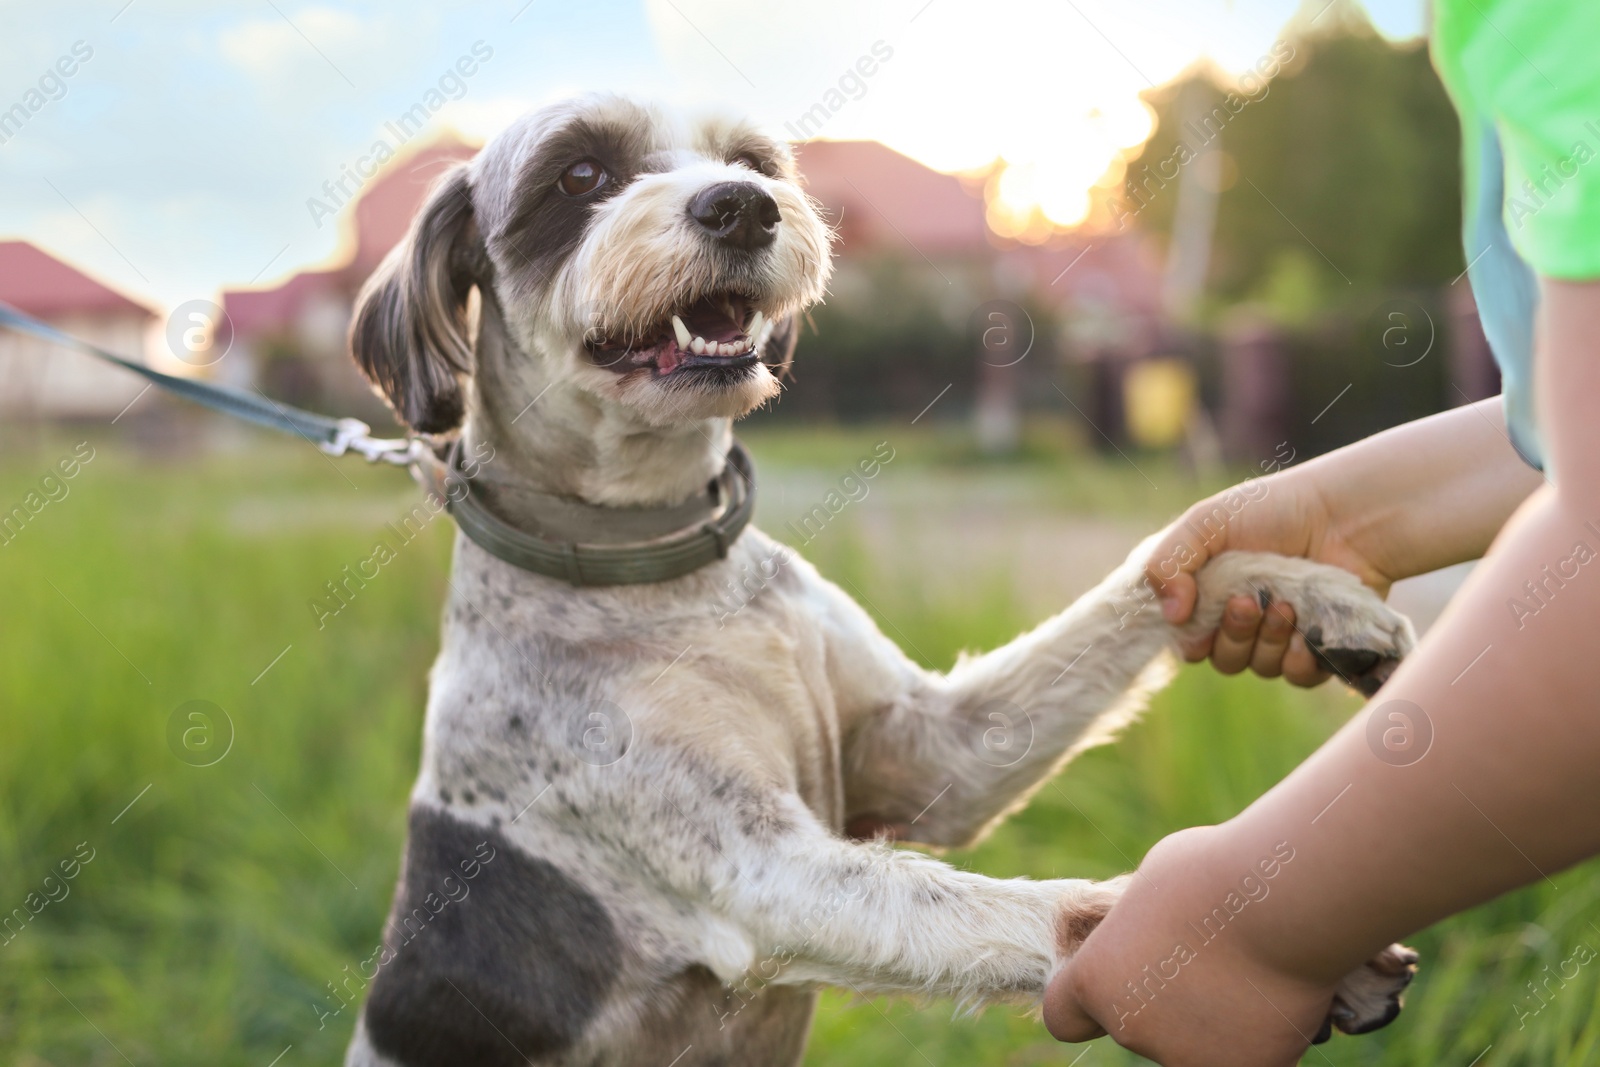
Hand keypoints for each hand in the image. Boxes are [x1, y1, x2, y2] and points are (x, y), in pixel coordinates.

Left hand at [1043, 827, 1340, 1066]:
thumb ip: (1137, 927)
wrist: (1285, 902)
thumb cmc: (1214, 875)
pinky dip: (1259, 1032)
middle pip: (1137, 1026)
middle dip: (1162, 1001)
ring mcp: (1189, 1056)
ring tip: (1247, 967)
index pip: (1064, 1015)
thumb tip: (1147, 935)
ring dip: (1211, 1019)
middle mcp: (1132, 1028)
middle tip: (1204, 957)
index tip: (1115, 978)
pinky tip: (1275, 991)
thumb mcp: (1151, 886)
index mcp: (1096, 979)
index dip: (1087, 1001)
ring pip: (1194, 1045)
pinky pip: (1247, 1053)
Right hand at [1146, 471, 1393, 685]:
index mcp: (1209, 595)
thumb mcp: (1204, 522)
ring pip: (1261, 667)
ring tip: (1287, 604)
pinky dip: (1299, 658)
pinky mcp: (1319, 647)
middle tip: (1250, 602)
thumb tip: (1171, 616)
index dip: (1192, 637)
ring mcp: (1281, 636)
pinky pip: (1298, 676)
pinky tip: (1308, 629)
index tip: (1201, 613)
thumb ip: (1166, 563)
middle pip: (1223, 659)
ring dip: (1268, 640)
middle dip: (1234, 635)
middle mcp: (1243, 620)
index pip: (1187, 640)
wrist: (1344, 514)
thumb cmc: (1272, 510)